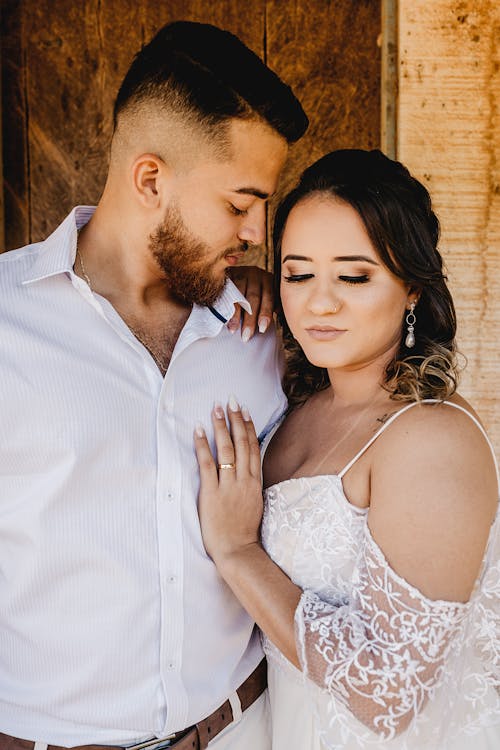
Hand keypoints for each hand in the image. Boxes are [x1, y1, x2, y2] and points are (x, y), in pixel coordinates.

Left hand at [194, 396, 263, 563]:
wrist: (238, 551)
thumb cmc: (245, 532)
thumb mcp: (254, 504)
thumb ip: (250, 486)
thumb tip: (246, 471)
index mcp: (255, 482)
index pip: (254, 448)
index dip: (249, 427)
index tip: (245, 411)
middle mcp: (244, 480)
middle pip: (242, 443)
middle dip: (237, 419)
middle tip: (232, 400)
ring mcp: (229, 486)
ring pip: (227, 449)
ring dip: (221, 426)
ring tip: (216, 408)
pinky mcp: (212, 493)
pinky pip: (207, 464)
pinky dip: (203, 446)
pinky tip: (199, 430)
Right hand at [226, 265, 273, 340]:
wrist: (237, 274)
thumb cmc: (256, 290)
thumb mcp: (266, 294)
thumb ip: (274, 304)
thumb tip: (282, 315)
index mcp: (269, 279)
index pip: (269, 298)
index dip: (265, 314)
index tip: (261, 330)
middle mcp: (255, 274)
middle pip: (253, 298)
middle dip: (250, 319)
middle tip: (246, 336)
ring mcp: (240, 272)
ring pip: (238, 295)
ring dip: (235, 315)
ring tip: (233, 330)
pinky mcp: (227, 274)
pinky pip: (225, 291)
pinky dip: (224, 305)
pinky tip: (223, 317)